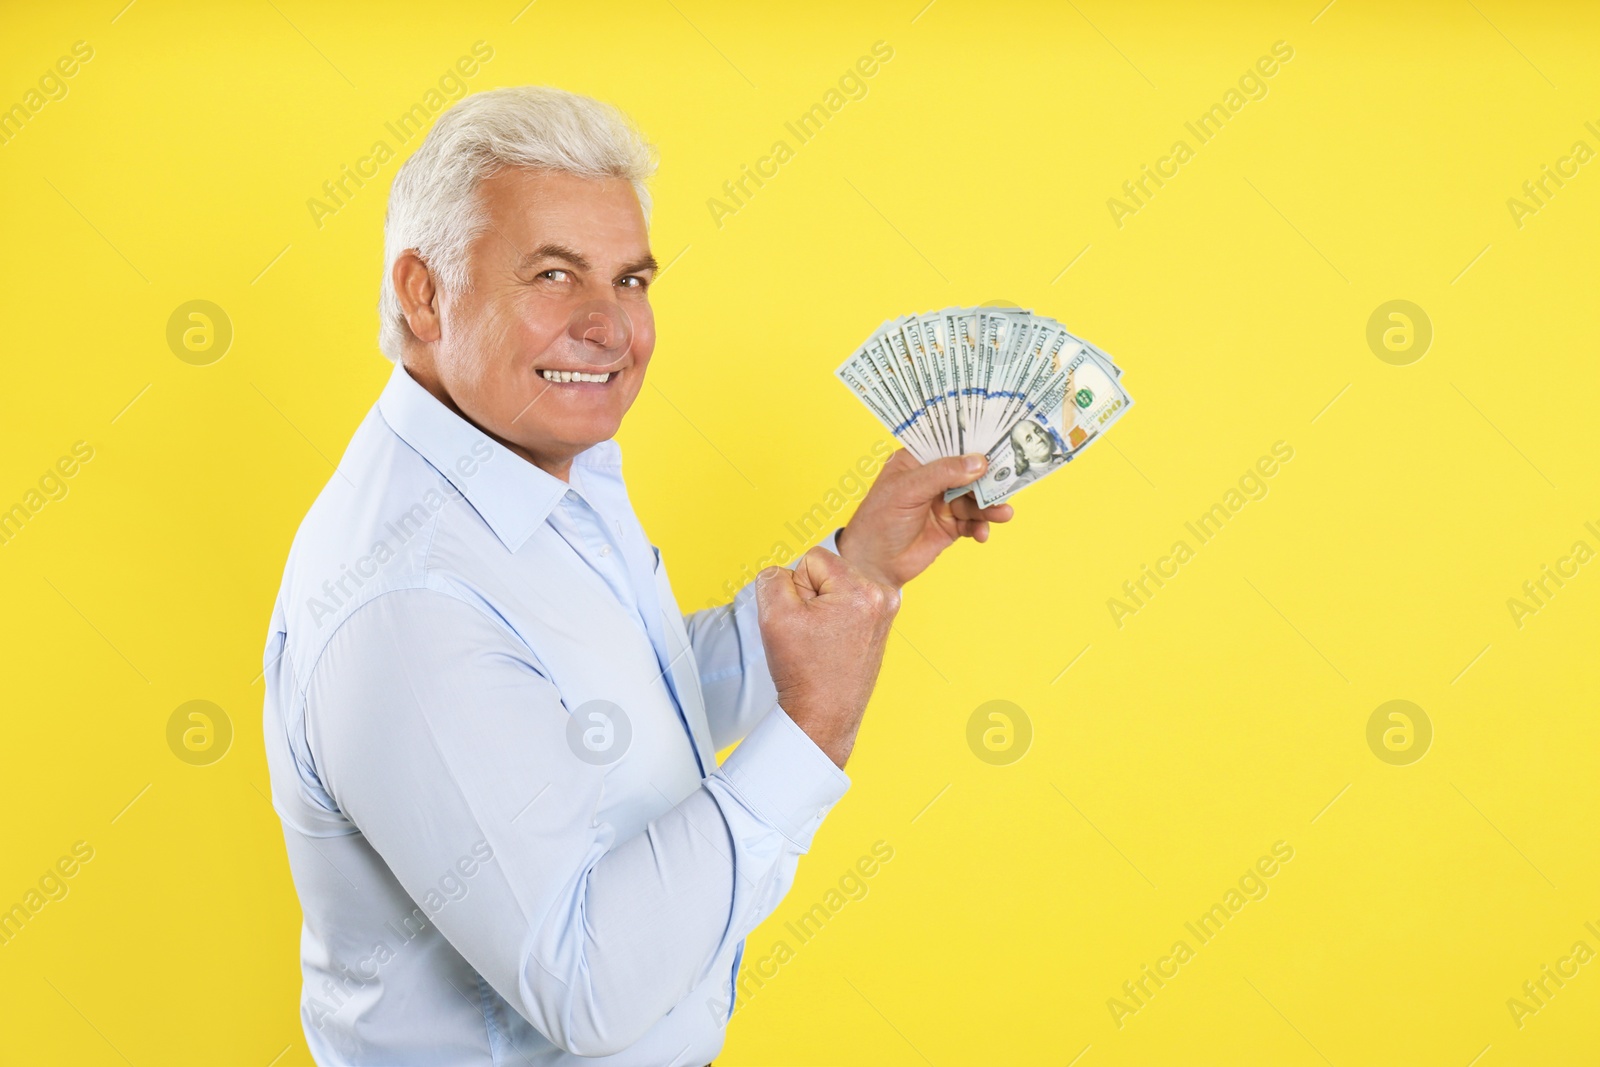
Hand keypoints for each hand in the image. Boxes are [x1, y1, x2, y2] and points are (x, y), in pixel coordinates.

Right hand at [755, 547, 898, 768]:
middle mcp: (883, 596)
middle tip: (813, 634)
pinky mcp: (881, 623)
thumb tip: (782, 571)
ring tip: (822, 640)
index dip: (796, 587)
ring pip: (835, 587)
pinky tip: (831, 643)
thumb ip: (772, 578)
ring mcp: (886, 610)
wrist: (823, 716)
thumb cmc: (804, 672)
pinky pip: (846, 603)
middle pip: (827, 570)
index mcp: (862, 590)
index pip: (812, 558)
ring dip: (821, 607)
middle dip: (811, 596)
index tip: (804, 621)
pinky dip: (834, 618)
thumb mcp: (774, 616)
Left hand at [836, 450, 1015, 588]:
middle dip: (990, 479)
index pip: (950, 444)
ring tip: (1003, 514)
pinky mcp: (950, 526)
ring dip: (990, 506)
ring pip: (976, 499)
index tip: (1001, 442)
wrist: (873, 565)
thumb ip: (943, 474)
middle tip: (1010, 482)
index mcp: (918, 460)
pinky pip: (974, 522)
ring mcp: (943, 503)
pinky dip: (981, 527)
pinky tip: (981, 534)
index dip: (974, 444)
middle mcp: (933, 479)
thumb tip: (979, 462)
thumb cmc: (879, 520)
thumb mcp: (908, 490)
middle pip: (970, 472)